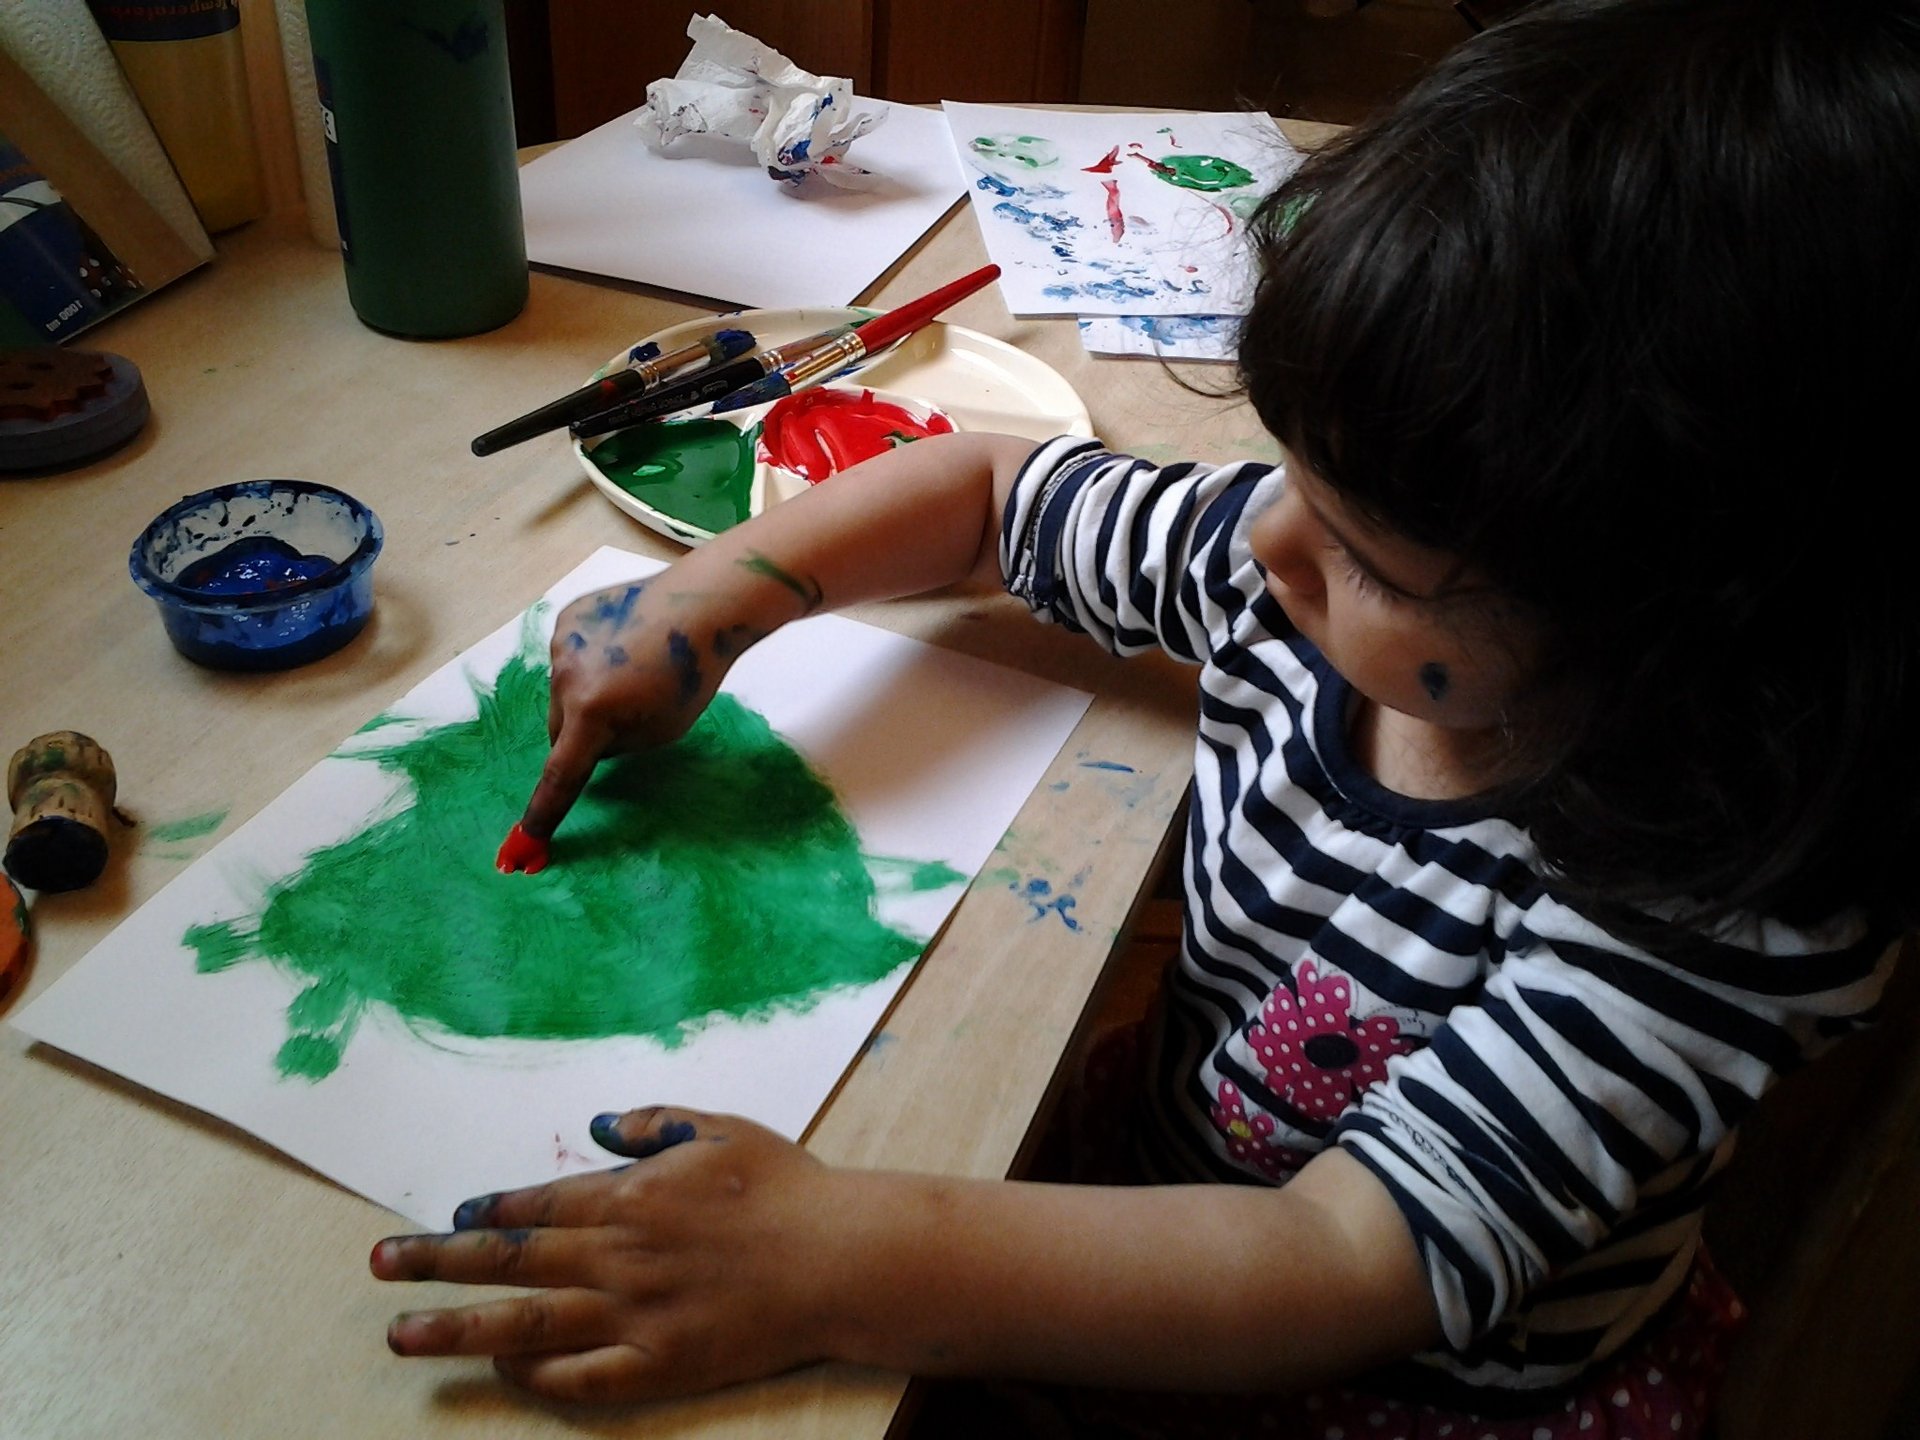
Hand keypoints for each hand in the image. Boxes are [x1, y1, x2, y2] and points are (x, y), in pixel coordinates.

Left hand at [370, 1107, 841, 1402]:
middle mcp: (618, 1255)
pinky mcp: (658, 1365)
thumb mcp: (720, 1127)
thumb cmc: (784, 1186)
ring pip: (523, 1323)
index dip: (488, 1209)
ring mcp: (634, 1315)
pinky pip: (579, 1377)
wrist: (841, 1256)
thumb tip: (594, 1126)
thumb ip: (651, 1123)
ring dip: (455, 1327)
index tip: (452, 1215)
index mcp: (630, 1195)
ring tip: (401, 1333)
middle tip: (379, 1265)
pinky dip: (534, 1374)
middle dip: (436, 1261)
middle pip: (509, 1260)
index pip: (537, 1202)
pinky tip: (501, 1370)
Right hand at [521, 580, 739, 839]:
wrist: (700, 606)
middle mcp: (565, 678)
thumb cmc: (689, 677)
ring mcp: (561, 644)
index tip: (525, 840)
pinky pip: (567, 657)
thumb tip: (588, 743)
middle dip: (579, 737)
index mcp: (592, 712)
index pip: (561, 774)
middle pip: (558, 730)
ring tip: (628, 674)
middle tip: (620, 720)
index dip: (545, 811)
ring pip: (559, 693)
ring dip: (582, 697)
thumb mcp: (660, 732)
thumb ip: (615, 746)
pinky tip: (622, 646)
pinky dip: (586, 661)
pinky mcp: (566, 619)